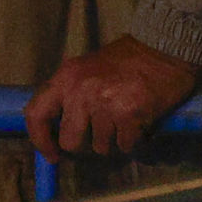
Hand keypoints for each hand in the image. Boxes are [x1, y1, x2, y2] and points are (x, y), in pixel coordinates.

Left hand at [26, 36, 199, 160]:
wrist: (165, 46)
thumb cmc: (126, 60)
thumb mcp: (87, 68)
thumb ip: (71, 95)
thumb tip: (60, 131)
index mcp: (67, 77)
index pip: (36, 114)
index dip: (41, 140)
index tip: (52, 154)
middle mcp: (82, 91)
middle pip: (70, 141)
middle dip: (85, 143)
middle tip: (101, 133)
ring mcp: (105, 104)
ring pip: (100, 147)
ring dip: (113, 140)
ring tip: (124, 120)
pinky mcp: (129, 114)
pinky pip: (125, 146)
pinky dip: (133, 140)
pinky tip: (139, 122)